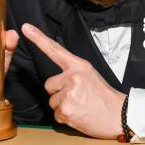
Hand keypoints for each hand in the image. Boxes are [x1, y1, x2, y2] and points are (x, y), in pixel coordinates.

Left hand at [22, 23, 125, 138]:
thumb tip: (57, 79)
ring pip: (52, 100)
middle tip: (77, 97)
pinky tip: (79, 114)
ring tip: (80, 106)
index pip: (55, 49)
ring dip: (63, 105)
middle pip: (49, 84)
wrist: (118, 115)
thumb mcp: (90, 75)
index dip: (38, 38)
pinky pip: (56, 114)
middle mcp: (72, 77)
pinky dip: (65, 116)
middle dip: (59, 92)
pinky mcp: (66, 110)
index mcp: (79, 65)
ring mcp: (68, 94)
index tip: (26, 28)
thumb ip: (73, 72)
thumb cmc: (104, 96)